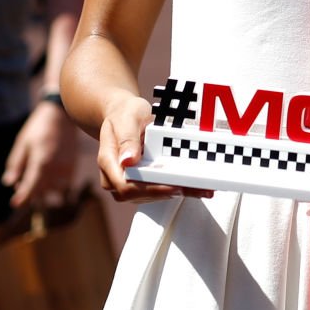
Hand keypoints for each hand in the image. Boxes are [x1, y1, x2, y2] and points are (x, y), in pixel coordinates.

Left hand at [2, 98, 89, 208]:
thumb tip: (9, 183)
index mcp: (41, 161)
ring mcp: (67, 169)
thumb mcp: (22, 143)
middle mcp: (56, 167)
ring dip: (43, 191)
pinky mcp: (74, 168)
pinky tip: (48, 176)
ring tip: (36, 177)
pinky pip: (65, 187)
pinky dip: (55, 186)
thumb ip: (16, 164)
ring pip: (54, 191)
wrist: (63, 116)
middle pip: (41, 191)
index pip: (31, 186)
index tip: (14, 203)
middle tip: (21, 182)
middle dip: (30, 192)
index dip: (22, 197)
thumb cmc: (39, 128)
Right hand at [97, 94, 213, 203]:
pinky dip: (177, 188)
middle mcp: (116, 177)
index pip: (126, 186)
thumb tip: (127, 160)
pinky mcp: (142, 182)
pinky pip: (158, 189)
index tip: (172, 186)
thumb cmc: (124, 115)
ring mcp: (129, 182)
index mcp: (108, 162)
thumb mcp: (127, 119)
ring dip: (176, 192)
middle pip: (140, 195)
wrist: (122, 114)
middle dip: (168, 193)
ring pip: (151, 196)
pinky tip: (194, 186)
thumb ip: (127, 138)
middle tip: (193, 187)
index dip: (150, 189)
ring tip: (200, 188)